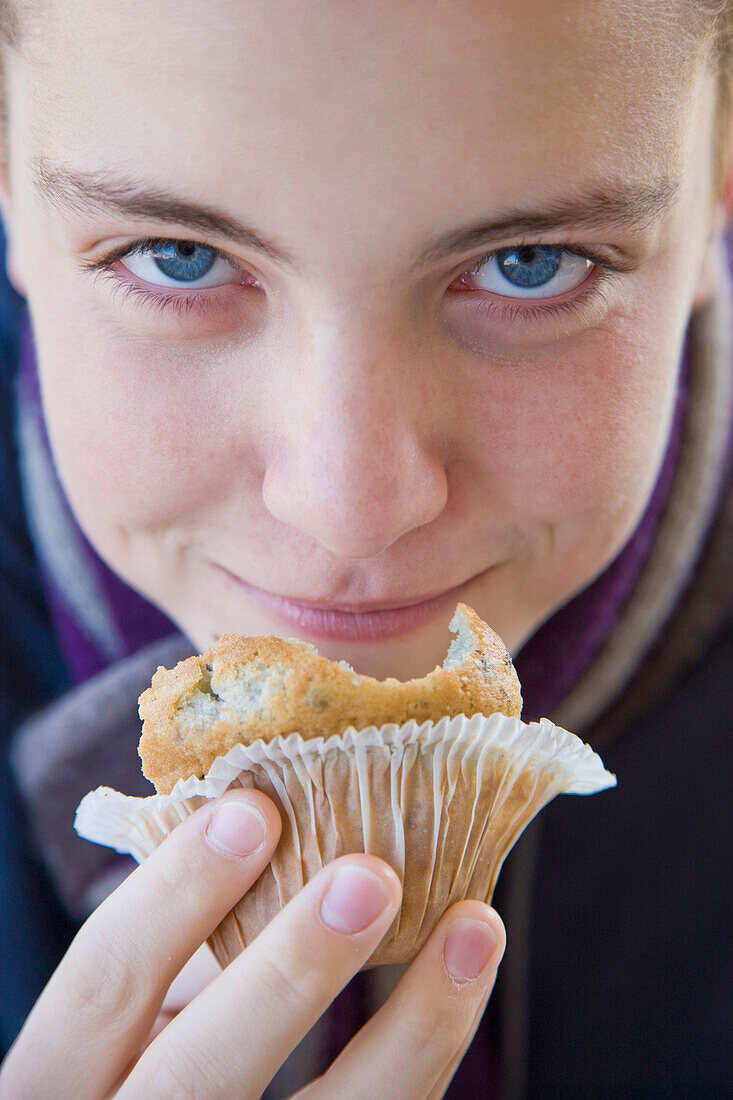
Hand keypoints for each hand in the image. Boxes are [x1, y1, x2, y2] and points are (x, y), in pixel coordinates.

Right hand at [0, 788, 504, 1098]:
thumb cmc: (150, 1055)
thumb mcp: (140, 1008)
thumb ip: (188, 938)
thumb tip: (272, 817)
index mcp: (66, 1076)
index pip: (105, 983)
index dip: (175, 893)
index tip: (253, 809)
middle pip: (200, 1074)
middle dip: (289, 970)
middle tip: (369, 876)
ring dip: (410, 1028)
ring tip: (472, 927)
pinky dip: (429, 1054)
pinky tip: (465, 982)